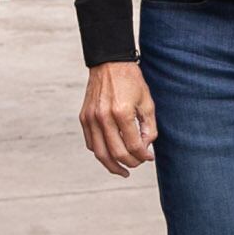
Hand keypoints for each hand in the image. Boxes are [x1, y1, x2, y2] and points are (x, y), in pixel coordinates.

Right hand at [79, 61, 155, 176]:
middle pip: (116, 153)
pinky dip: (101, 153)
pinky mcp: (84, 117)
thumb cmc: (131, 81)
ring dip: (112, 166)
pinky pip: (91, 143)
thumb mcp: (147, 102)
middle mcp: (103, 117)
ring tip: (123, 171)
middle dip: (130, 163)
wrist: (109, 63)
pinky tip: (110, 155)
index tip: (149, 158)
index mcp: (122, 112)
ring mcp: (91, 118)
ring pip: (100, 153)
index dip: (143, 156)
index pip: (133, 145)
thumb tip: (145, 148)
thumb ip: (148, 127)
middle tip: (138, 164)